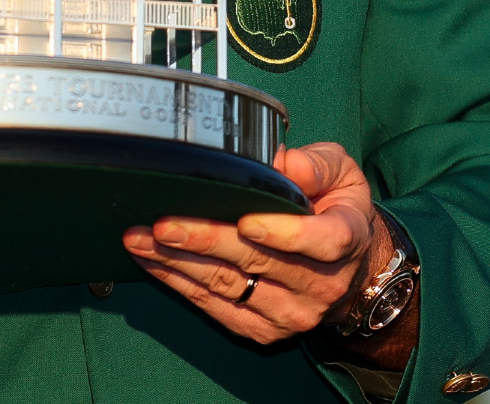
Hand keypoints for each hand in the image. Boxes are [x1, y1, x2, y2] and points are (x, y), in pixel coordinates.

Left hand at [123, 142, 396, 352]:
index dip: (282, 234)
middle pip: (257, 262)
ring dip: (178, 263)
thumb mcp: (340, 174)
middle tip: (164, 225)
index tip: (246, 222)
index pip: (320, 241)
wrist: (350, 270)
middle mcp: (321, 284)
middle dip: (205, 241)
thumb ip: (314, 165)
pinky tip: (152, 262)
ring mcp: (290, 313)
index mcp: (345, 239)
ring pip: (228, 286)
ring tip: (140, 239)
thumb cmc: (336, 209)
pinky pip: (214, 307)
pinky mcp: (262, 330)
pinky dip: (179, 283)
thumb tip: (277, 161)